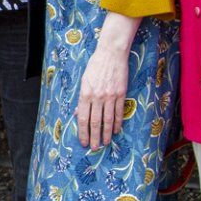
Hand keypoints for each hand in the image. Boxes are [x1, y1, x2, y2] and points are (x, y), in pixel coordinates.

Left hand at [74, 19, 135, 149]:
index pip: (83, 118)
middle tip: (94, 148)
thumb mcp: (84, 80)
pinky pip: (119, 112)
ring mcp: (110, 96)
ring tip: (104, 143)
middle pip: (95, 122)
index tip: (83, 142)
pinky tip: (115, 131)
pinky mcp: (121, 93)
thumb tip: (78, 114)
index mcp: (85, 93)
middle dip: (94, 137)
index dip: (83, 132)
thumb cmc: (95, 65)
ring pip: (107, 120)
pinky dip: (117, 123)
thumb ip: (82, 98)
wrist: (111, 53)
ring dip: (105, 133)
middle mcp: (97, 96)